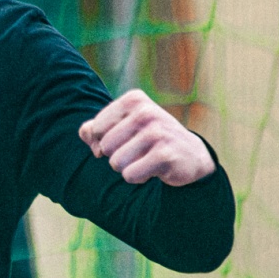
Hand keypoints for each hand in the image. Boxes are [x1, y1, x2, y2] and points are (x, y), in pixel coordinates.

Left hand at [77, 89, 216, 186]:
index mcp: (133, 100)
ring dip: (127, 168)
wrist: (190, 155)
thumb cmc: (147, 140)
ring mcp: (157, 132)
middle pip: (105, 147)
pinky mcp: (165, 155)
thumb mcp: (121, 128)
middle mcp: (145, 112)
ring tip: (145, 160)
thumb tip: (88, 138)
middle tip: (137, 152)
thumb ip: (93, 130)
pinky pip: (130, 175)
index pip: (95, 128)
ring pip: (116, 162)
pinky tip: (153, 169)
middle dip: (116, 156)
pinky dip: (138, 178)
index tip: (123, 140)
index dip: (102, 142)